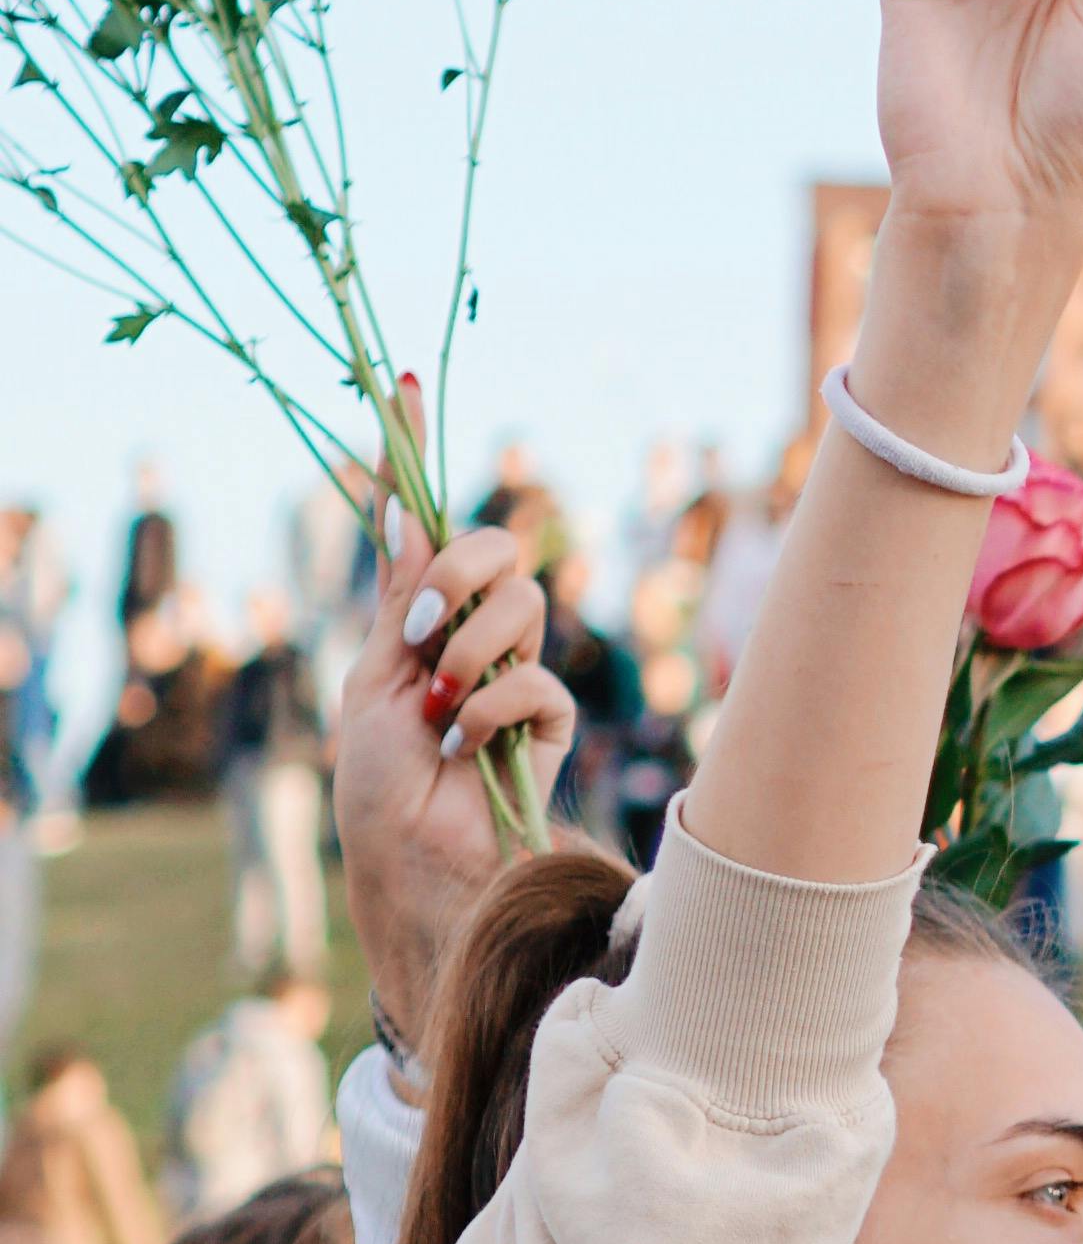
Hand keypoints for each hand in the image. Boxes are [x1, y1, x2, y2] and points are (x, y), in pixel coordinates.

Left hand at [333, 499, 577, 1046]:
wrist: (411, 860)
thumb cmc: (378, 783)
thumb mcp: (372, 676)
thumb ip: (400, 598)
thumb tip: (402, 511)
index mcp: (418, 616)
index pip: (423, 519)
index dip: (413, 450)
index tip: (400, 383)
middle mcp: (471, 633)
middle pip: (492, 548)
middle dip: (457, 574)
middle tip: (421, 628)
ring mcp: (514, 672)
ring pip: (521, 604)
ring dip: (469, 652)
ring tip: (439, 710)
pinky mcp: (549, 720)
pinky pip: (536, 679)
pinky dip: (490, 709)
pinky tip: (462, 746)